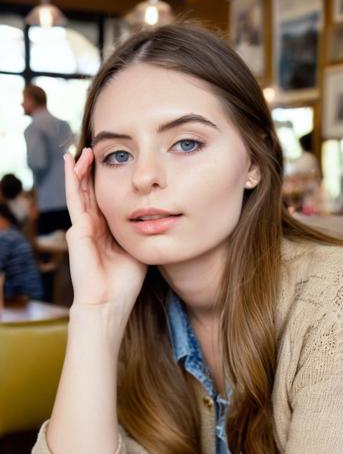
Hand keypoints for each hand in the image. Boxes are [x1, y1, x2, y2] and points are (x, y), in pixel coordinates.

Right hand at [64, 149, 146, 310]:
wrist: (108, 303)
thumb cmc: (124, 284)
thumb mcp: (138, 250)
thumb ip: (142, 233)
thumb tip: (158, 217)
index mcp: (106, 233)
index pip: (105, 202)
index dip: (107, 184)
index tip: (115, 165)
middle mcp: (92, 228)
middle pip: (90, 193)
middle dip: (91, 173)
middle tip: (94, 150)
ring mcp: (82, 228)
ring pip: (80, 192)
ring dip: (80, 171)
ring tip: (83, 151)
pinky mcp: (77, 230)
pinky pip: (74, 199)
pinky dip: (72, 180)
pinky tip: (72, 163)